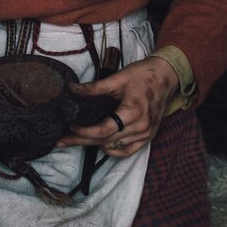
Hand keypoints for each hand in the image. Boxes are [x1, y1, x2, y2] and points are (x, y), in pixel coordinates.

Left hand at [56, 56, 178, 156]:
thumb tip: (71, 89)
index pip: (103, 130)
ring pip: (113, 147)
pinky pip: (127, 151)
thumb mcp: (116, 79)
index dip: (84, 131)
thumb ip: (93, 88)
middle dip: (81, 141)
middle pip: (105, 140)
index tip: (69, 127)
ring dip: (93, 145)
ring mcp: (146, 134)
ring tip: (75, 140)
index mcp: (133, 112)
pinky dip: (111, 150)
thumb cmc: (142, 76)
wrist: (166, 77)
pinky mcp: (148, 137)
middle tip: (61, 141)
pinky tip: (98, 145)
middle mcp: (141, 127)